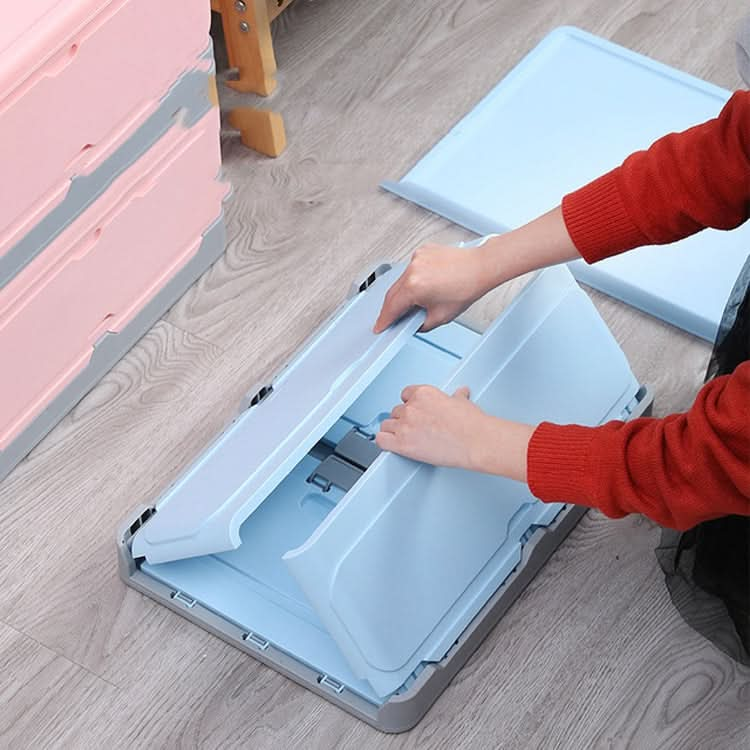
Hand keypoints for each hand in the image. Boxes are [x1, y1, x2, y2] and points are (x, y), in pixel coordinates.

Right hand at [373, 243, 490, 332]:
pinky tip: (424, 285)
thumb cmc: (467, 287)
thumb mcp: (441, 317)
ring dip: (403, 293)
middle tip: (392, 318)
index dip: (384, 320)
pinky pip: (411, 269)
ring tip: (415, 302)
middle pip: (392, 293)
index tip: (380, 326)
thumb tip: (410, 323)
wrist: (481, 267)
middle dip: (391, 308)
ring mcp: (416, 258)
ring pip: (400, 281)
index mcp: (414, 286)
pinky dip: (413, 279)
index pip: (392, 307)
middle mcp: (412, 269)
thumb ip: (420, 324)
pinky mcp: (422, 252)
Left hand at [375, 385, 533, 480]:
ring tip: (404, 438)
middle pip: (396, 411)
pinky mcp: (402, 443)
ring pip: (387, 425)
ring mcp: (405, 425)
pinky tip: (391, 445)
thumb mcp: (463, 403)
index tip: (413, 412)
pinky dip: (384, 443)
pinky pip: (381, 440)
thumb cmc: (471, 424)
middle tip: (413, 429)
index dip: (409, 405)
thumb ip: (456, 397)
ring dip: (394, 431)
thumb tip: (460, 393)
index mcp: (424, 393)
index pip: (405, 395)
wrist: (475, 441)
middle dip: (403, 420)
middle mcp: (411, 407)